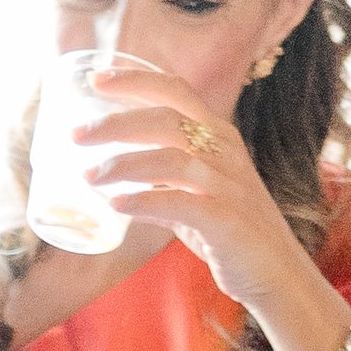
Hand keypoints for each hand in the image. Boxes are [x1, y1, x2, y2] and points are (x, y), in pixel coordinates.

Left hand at [73, 57, 312, 319]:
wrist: (274, 271)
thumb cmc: (230, 233)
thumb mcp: (195, 197)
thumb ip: (163, 184)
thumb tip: (120, 183)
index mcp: (216, 135)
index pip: (175, 91)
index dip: (136, 80)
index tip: (96, 79)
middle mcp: (223, 151)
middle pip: (165, 120)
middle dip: (115, 124)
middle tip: (76, 136)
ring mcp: (226, 184)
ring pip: (169, 159)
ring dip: (122, 165)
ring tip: (88, 177)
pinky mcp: (224, 219)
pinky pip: (179, 203)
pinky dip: (143, 201)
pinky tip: (115, 205)